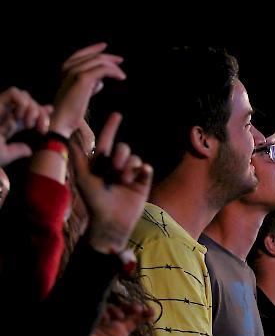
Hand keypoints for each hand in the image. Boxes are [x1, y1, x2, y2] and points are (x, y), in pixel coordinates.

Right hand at [0, 87, 50, 165]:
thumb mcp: (5, 155)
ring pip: (24, 95)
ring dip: (33, 108)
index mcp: (8, 123)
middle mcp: (5, 113)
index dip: (40, 110)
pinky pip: (14, 92)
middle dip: (41, 113)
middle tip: (41, 129)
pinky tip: (21, 117)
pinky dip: (23, 102)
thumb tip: (29, 150)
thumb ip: (17, 151)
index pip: (27, 112)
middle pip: (30, 101)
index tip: (50, 109)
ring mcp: (0, 107)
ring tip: (29, 125)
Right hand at [50, 42, 125, 138]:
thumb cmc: (71, 111)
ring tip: (122, 75)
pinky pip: (103, 69)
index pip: (81, 53)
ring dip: (113, 67)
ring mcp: (75, 71)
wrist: (62, 120)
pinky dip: (114, 72)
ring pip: (99, 61)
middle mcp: (68, 68)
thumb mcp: (80, 94)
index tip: (105, 46)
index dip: (93, 48)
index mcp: (65, 70)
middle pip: (92, 56)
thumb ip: (89, 85)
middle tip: (120, 60)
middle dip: (107, 57)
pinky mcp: (83, 78)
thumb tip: (100, 82)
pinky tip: (121, 78)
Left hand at [70, 113, 152, 252]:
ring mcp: (131, 174)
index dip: (111, 127)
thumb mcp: (82, 177)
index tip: (117, 114)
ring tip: (123, 180)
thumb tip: (66, 137)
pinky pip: (146, 167)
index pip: (106, 141)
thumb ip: (77, 157)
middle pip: (123, 148)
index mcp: (102, 164)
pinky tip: (138, 176)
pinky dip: (142, 170)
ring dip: (128, 167)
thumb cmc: (94, 201)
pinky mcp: (143, 182)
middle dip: (119, 155)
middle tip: (113, 169)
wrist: (111, 221)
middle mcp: (117, 166)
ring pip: (135, 157)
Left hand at [77, 301, 153, 335]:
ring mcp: (113, 325)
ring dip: (135, 308)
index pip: (100, 306)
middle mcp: (102, 318)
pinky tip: (150, 313)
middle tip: (130, 310)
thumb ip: (83, 326)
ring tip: (143, 309)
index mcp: (91, 317)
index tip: (107, 318)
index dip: (106, 310)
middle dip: (124, 306)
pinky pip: (134, 322)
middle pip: (115, 306)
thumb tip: (85, 314)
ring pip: (126, 312)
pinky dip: (142, 317)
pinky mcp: (122, 333)